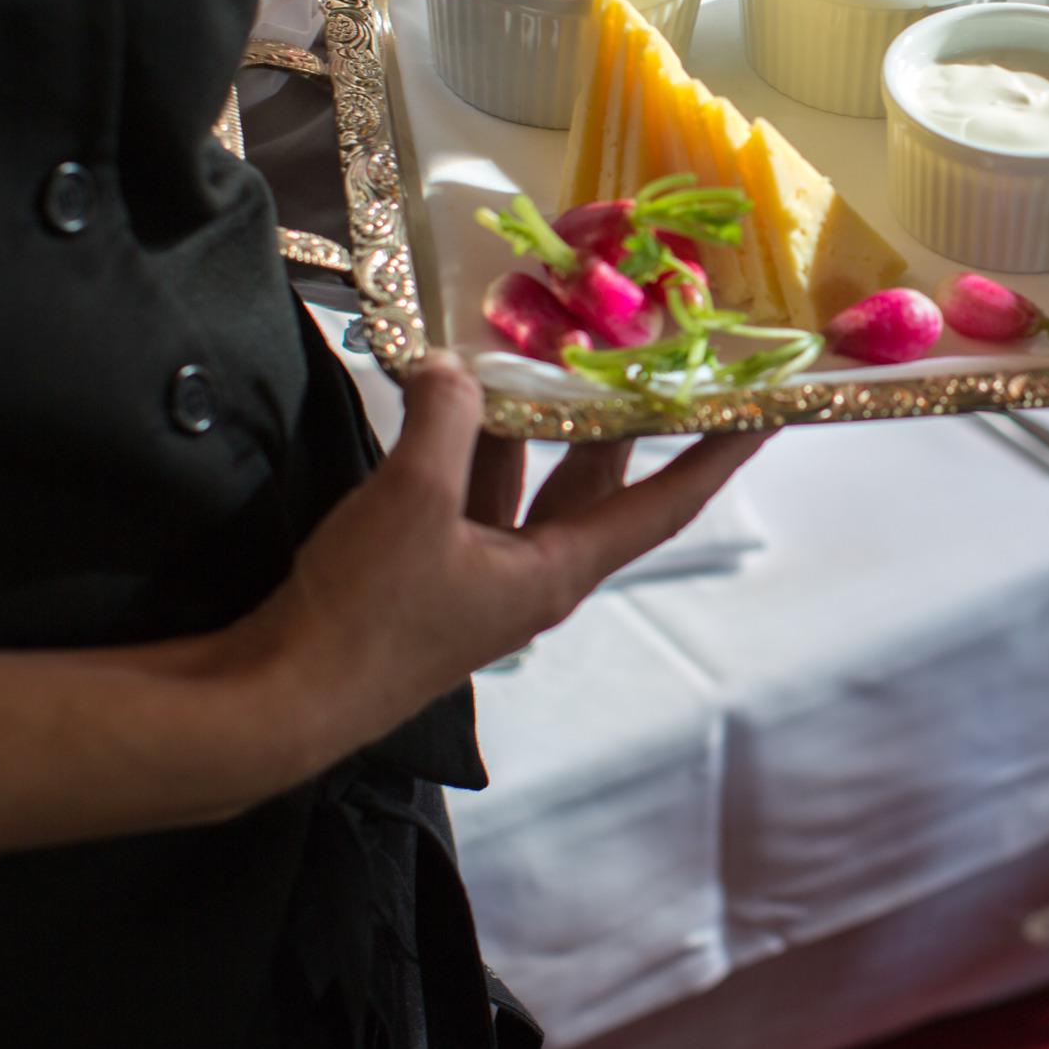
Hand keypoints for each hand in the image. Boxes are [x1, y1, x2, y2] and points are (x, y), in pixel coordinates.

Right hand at [253, 352, 768, 763]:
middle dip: (618, 416)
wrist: (280, 698)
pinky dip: (464, 448)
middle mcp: (534, 575)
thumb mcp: (412, 498)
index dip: (719, 453)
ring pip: (526, 484)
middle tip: (643, 351)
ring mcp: (480, 577)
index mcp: (559, 569)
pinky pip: (467, 496)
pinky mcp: (428, 574)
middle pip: (595, 482)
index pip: (667, 502)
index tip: (768, 410)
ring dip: (530, 424)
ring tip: (541, 349)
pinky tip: (444, 397)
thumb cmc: (366, 613)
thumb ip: (445, 421)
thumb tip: (453, 369)